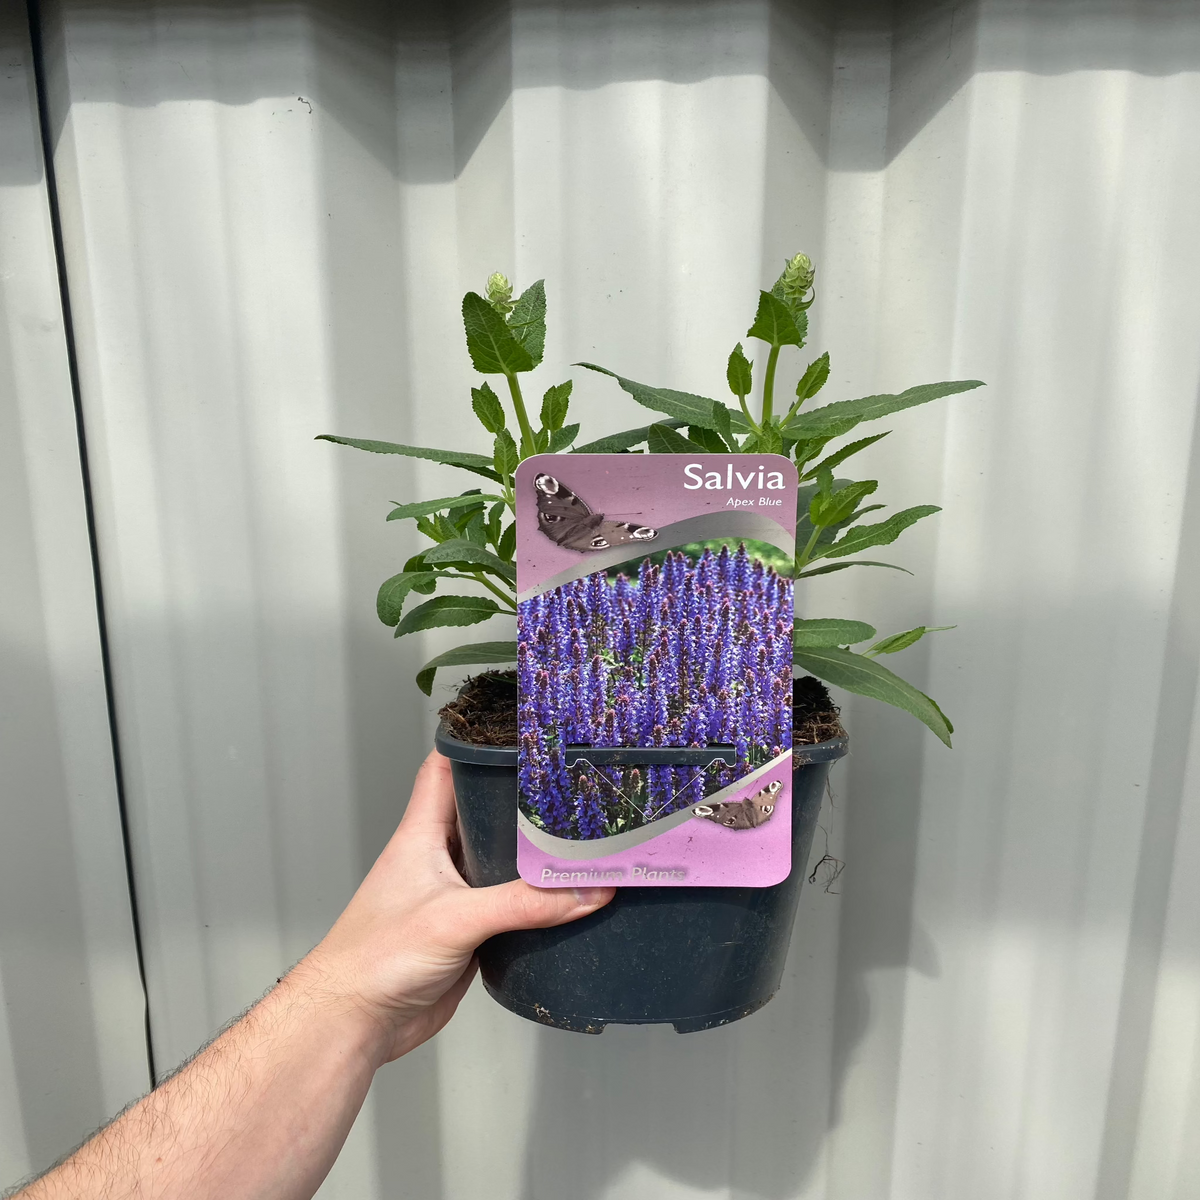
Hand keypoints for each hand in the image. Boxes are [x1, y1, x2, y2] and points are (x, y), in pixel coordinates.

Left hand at [295, 750, 613, 1062]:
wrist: (356, 1022)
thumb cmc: (375, 958)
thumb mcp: (455, 919)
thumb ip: (523, 904)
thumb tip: (587, 889)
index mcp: (423, 833)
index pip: (446, 767)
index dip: (476, 741)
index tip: (517, 728)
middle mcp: (439, 857)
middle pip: (484, 810)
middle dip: (523, 798)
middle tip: (570, 782)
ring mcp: (455, 895)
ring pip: (501, 861)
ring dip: (535, 855)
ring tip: (582, 836)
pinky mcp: (469, 932)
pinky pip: (510, 906)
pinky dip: (537, 902)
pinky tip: (568, 899)